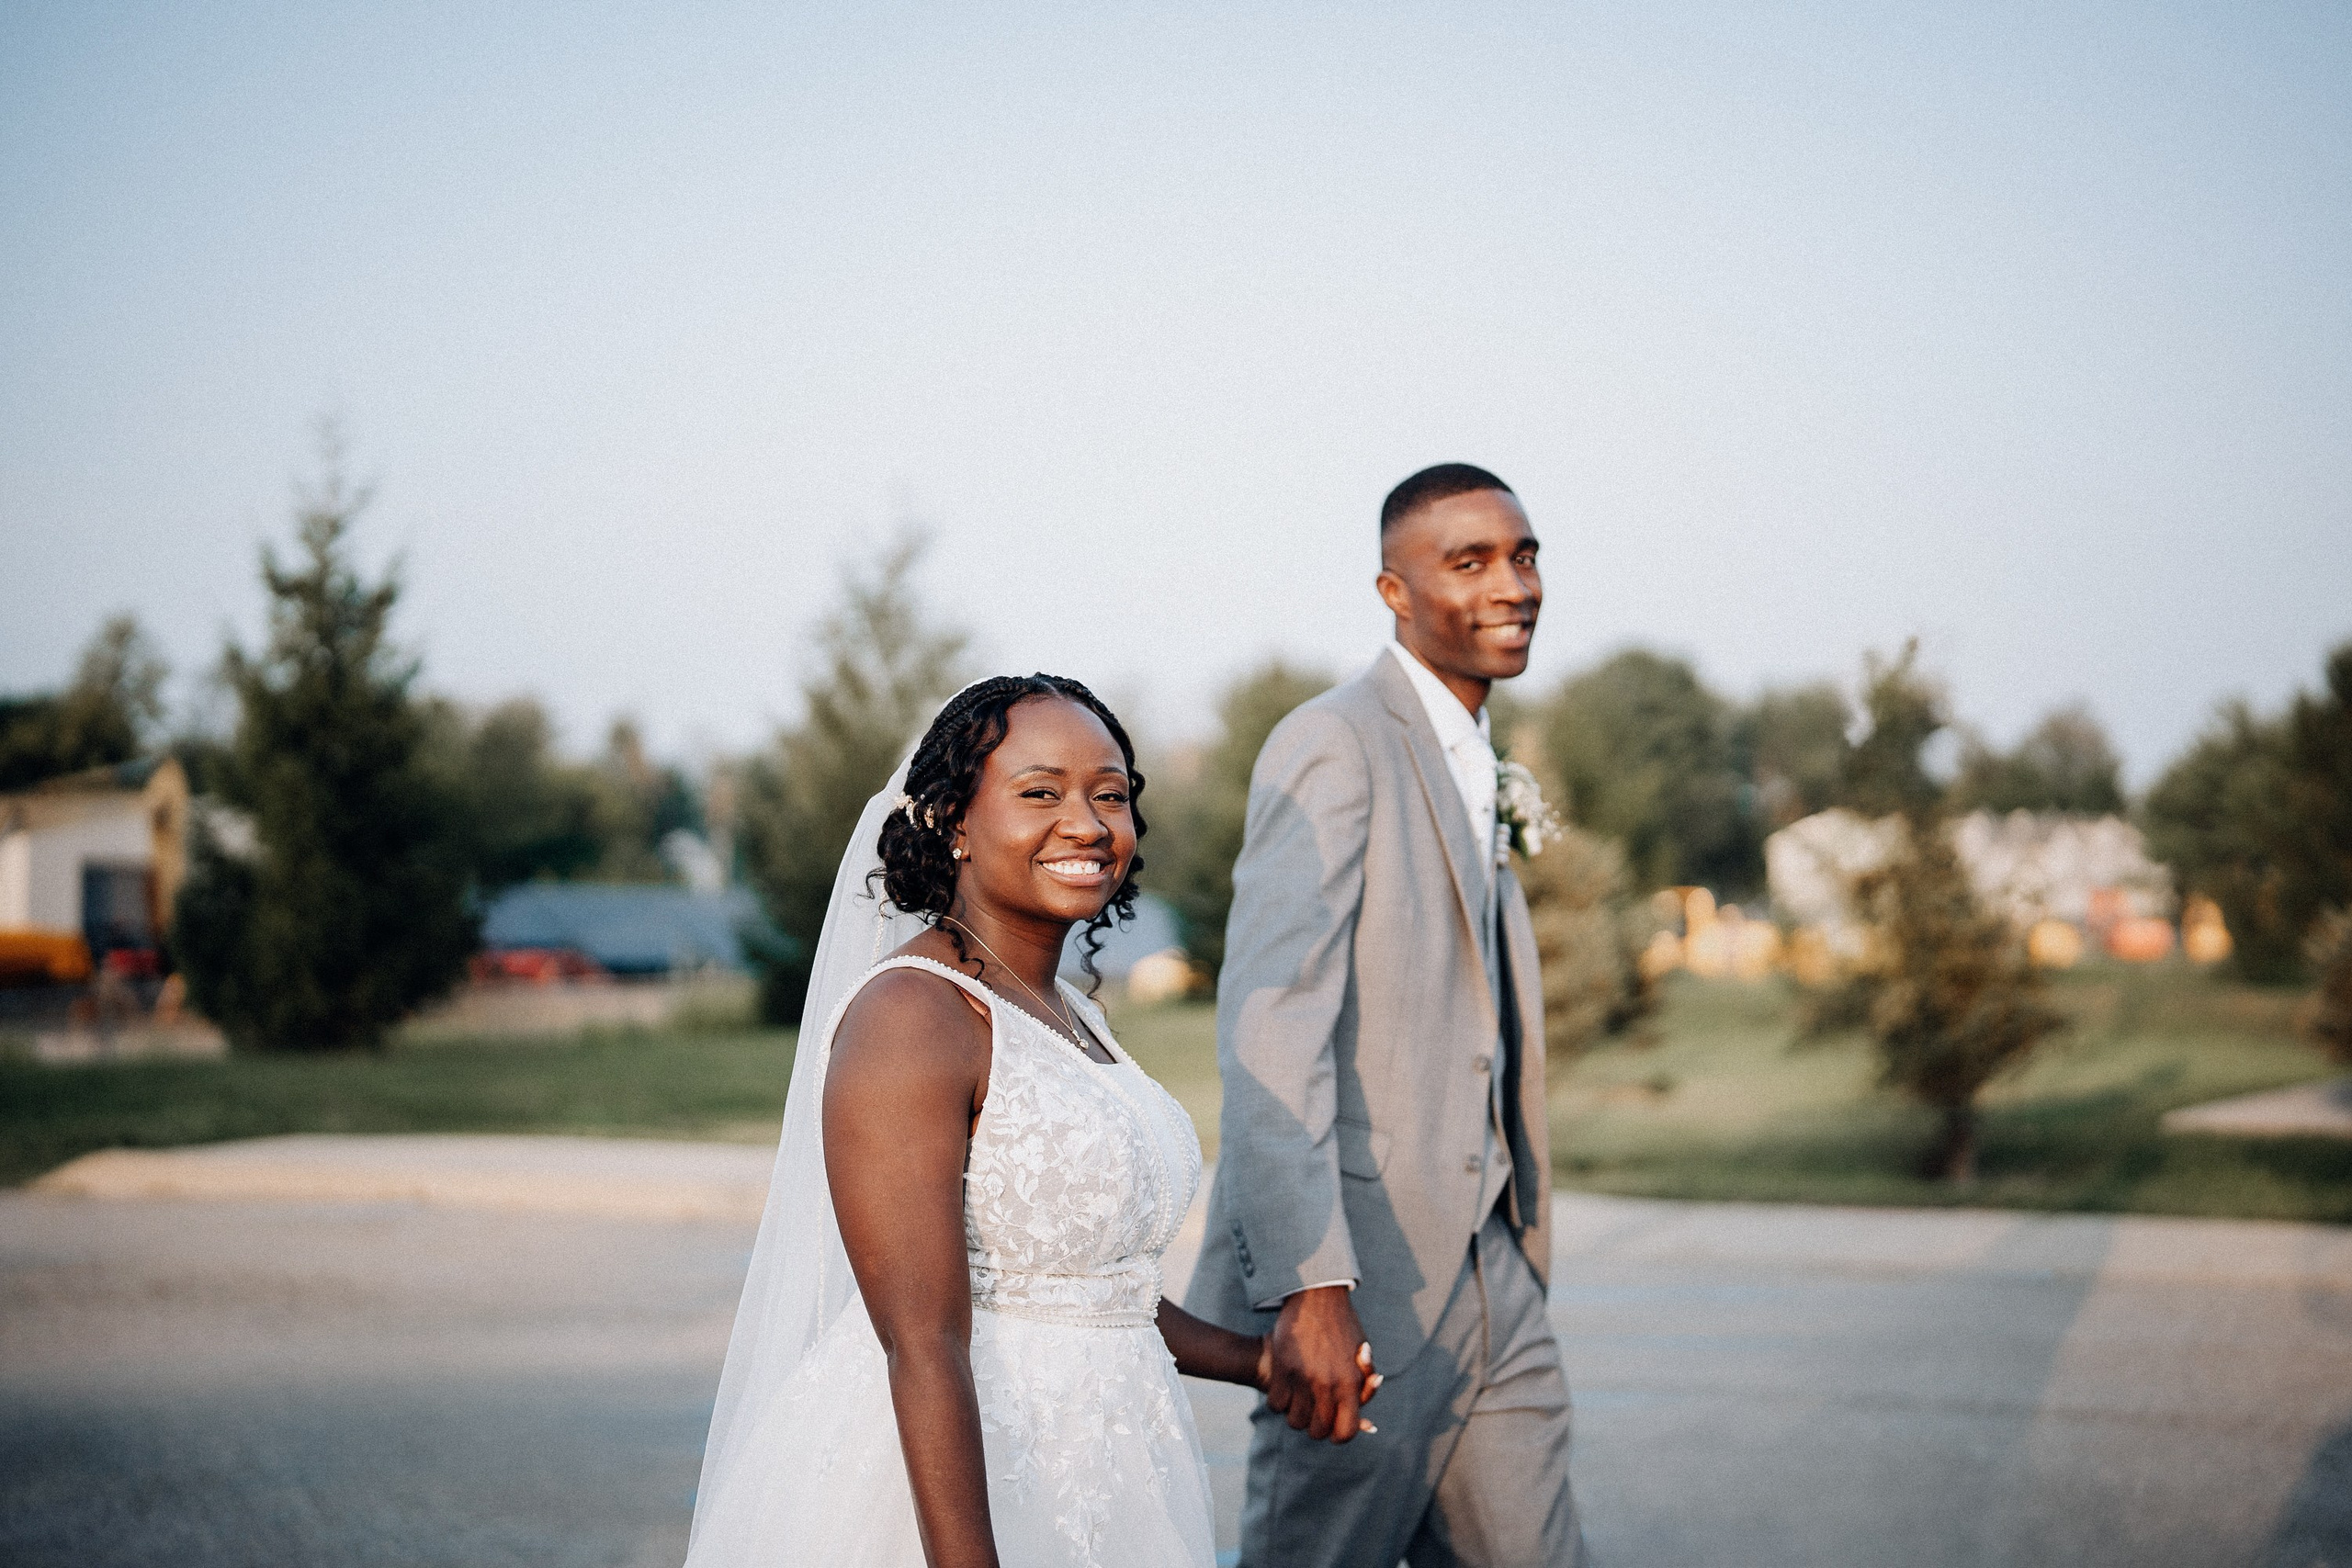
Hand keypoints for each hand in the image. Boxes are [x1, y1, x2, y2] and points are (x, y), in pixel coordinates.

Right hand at [1262, 1286, 1381, 1442]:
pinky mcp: (1282, 1368)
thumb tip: (1368, 1426)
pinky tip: (1284, 1391)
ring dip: (1296, 1416)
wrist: (1318, 1297)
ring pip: (1294, 1421)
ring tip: (1299, 1402)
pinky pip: (1276, 1404)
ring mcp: (1303, 1377)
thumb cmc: (1343, 1328)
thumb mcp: (1362, 1358)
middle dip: (1316, 1427)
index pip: (1346, 1432)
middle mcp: (1327, 1384)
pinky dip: (1279, 1403)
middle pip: (1317, 1431)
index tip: (1334, 1428)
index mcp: (1350, 1384)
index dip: (1339, 1435)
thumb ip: (1364, 1392)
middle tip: (1315, 1413)